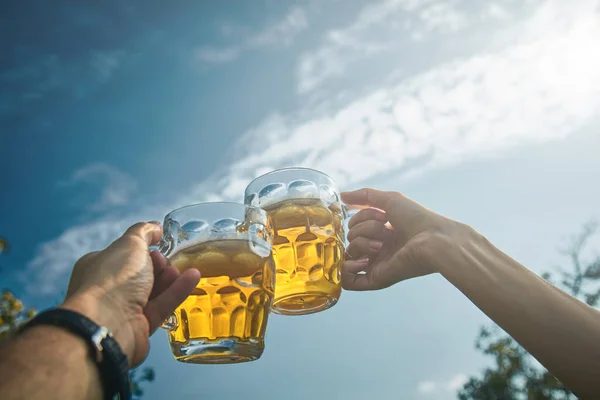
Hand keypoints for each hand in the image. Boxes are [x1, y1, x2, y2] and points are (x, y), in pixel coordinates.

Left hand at [60, 222, 200, 366]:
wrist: (107, 324)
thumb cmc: (113, 279)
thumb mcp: (130, 244)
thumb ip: (144, 232)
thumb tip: (155, 227)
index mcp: (97, 268)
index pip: (123, 256)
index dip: (142, 250)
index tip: (157, 245)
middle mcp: (108, 289)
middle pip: (140, 274)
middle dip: (157, 265)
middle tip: (166, 261)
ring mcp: (124, 310)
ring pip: (152, 291)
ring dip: (169, 278)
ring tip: (184, 269)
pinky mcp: (140, 327)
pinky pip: (161, 306)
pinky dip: (176, 292)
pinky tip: (193, 278)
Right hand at [341, 188, 472, 290]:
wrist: (432, 239)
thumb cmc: (416, 218)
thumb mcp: (389, 200)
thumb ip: (364, 196)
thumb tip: (342, 196)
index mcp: (380, 233)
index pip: (354, 224)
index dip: (362, 216)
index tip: (381, 214)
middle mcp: (376, 249)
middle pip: (351, 236)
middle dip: (365, 228)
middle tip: (387, 230)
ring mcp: (375, 264)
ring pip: (349, 252)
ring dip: (363, 242)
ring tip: (383, 244)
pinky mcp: (375, 279)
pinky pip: (349, 281)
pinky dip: (347, 269)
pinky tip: (363, 260)